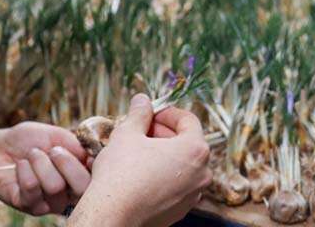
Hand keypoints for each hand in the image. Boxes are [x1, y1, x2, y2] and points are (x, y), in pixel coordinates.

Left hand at [0, 122, 90, 215]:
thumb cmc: (27, 141)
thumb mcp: (56, 135)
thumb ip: (75, 145)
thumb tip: (90, 156)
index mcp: (78, 175)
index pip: (96, 179)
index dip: (93, 166)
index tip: (84, 154)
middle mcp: (68, 193)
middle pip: (81, 187)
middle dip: (65, 161)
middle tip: (52, 151)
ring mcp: (49, 202)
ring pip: (55, 186)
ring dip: (40, 162)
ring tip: (31, 155)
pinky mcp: (29, 206)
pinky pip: (32, 188)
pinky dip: (25, 169)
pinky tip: (21, 165)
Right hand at [68, 94, 211, 226]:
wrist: (113, 215)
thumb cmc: (121, 174)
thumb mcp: (127, 134)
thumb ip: (139, 113)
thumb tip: (142, 100)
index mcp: (195, 150)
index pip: (188, 120)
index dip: (167, 112)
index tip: (150, 113)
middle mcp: (202, 174)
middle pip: (187, 142)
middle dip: (163, 133)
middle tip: (140, 130)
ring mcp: (193, 195)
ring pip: (181, 165)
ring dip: (162, 155)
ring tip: (137, 152)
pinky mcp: (180, 211)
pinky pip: (176, 185)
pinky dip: (162, 175)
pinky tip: (140, 174)